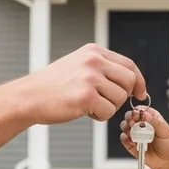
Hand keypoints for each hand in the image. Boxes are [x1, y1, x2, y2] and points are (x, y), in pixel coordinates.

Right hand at [19, 43, 146, 124]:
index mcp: (93, 52)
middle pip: (129, 80)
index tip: (140, 92)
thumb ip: (101, 69)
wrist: (28, 97)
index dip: (138, 80)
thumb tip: (129, 82)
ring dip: (108, 107)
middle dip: (121, 96)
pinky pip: (108, 111)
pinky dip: (99, 116)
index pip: (129, 64)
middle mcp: (93, 61)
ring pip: (120, 98)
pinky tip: (83, 111)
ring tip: (88, 105)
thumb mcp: (78, 66)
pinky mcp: (86, 96)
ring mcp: (90, 77)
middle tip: (105, 102)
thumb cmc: (51, 86)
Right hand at [120, 107, 168, 168]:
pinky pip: (124, 138)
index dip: (137, 110)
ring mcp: (136, 134)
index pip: (141, 110)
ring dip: (126, 127)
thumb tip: (145, 114)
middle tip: (133, 123)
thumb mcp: (166, 131)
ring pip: (125, 126)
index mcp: (151, 118)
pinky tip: (132, 141)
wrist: (168, 163)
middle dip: (130, 118)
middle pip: (130, 116)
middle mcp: (142, 125)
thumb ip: (155, 122)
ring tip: (133, 132)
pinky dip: (125, 138)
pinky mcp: (131, 144)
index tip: (138, 114)